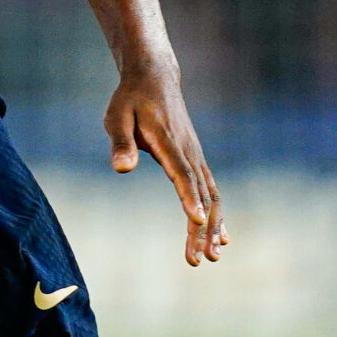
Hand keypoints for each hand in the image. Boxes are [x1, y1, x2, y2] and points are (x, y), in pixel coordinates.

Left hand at [105, 56, 227, 265]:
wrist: (154, 78)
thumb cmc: (130, 99)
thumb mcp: (116, 116)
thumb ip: (120, 142)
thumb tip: (122, 169)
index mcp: (167, 140)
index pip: (181, 172)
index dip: (189, 197)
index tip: (196, 222)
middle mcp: (188, 150)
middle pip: (201, 192)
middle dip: (202, 228)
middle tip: (198, 258)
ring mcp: (196, 155)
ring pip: (211, 195)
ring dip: (213, 227)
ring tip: (211, 257)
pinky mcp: (196, 159)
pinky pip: (211, 190)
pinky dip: (216, 214)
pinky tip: (220, 238)